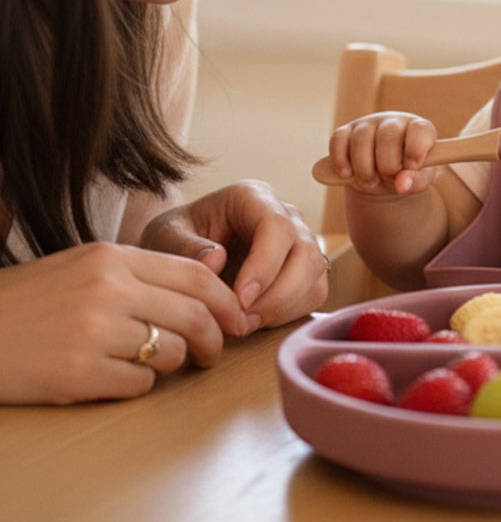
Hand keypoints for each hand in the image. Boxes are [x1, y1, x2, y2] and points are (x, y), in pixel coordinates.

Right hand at [0, 241, 245, 404]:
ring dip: (177, 364)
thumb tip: (204, 286)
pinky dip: (141, 385)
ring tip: (165, 364)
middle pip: (195, 315)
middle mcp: (107, 290)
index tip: (236, 317)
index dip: (226, 300)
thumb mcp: (83, 266)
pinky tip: (121, 379)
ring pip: (171, 352)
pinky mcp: (77, 375)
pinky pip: (139, 384)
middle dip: (216, 339)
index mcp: (112, 258)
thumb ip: (138, 272)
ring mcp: (92, 333)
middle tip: (216, 353)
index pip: (196, 275)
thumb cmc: (30, 300)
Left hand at [139, 180, 327, 333]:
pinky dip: (290, 314)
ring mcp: (300, 241)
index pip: (276, 225)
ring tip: (243, 324)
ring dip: (283, 307)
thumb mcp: (165, 238)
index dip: (264, 265)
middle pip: (306, 252)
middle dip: (277, 294)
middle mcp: (284, 214)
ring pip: (315, 274)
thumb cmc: (175, 240)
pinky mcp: (306, 269)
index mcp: (251, 197)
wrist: (184, 252)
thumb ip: (185, 248)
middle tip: (241, 322)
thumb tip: (216, 260)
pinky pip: (314, 293)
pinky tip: (257, 320)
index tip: (239, 299)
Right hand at [328, 112, 438, 194]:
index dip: (416, 149)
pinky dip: (340, 160)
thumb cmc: (406, 173)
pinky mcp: (346, 131)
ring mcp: (368, 123)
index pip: (419, 129)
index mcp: (418, 129)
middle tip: (388, 180)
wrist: (384, 173)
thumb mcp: (417, 180)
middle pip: (387, 135)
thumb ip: (414, 181)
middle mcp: (393, 120)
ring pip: (361, 139)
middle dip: (387, 165)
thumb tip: (401, 185)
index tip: (412, 167)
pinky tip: (346, 174)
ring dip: (364, 168)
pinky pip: (338, 140)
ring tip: (370, 181)